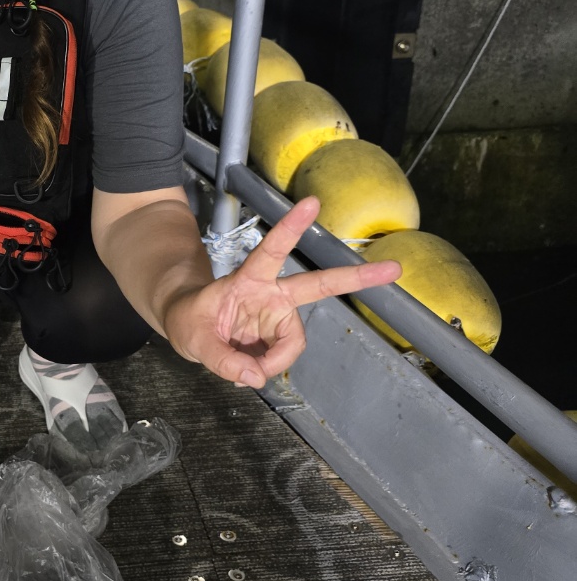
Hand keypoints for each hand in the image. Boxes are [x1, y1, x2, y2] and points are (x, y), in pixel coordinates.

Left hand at [162, 196, 400, 388]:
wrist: (187, 327)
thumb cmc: (189, 320)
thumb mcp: (193, 339)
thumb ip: (223, 360)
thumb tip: (256, 377)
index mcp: (248, 279)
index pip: (271, 250)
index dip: (290, 228)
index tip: (311, 203)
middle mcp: (271, 294)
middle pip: (318, 285)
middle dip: (355, 278)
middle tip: (393, 269)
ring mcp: (278, 315)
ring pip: (292, 343)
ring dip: (271, 361)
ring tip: (241, 367)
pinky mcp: (279, 335)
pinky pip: (281, 358)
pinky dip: (266, 368)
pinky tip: (247, 366)